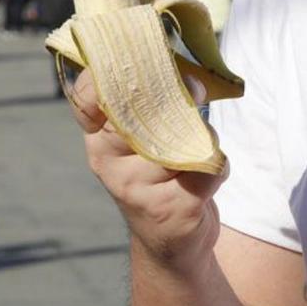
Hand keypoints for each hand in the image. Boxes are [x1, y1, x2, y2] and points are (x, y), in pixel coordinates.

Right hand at [66, 67, 224, 264]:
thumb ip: (156, 105)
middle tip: (196, 90)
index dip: (116, 72)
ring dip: (205, 137)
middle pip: (145, 107)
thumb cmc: (162, 176)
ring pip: (184, 136)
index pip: (89, 96)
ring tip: (196, 153)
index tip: (148, 61)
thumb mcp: (147, 139)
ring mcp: (136, 187)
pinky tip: (206, 178)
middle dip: (180, 95)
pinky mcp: (169, 209)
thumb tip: (191, 78)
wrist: (171, 244)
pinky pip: (207, 167)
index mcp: (98, 137)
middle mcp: (108, 161)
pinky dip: (217, 167)